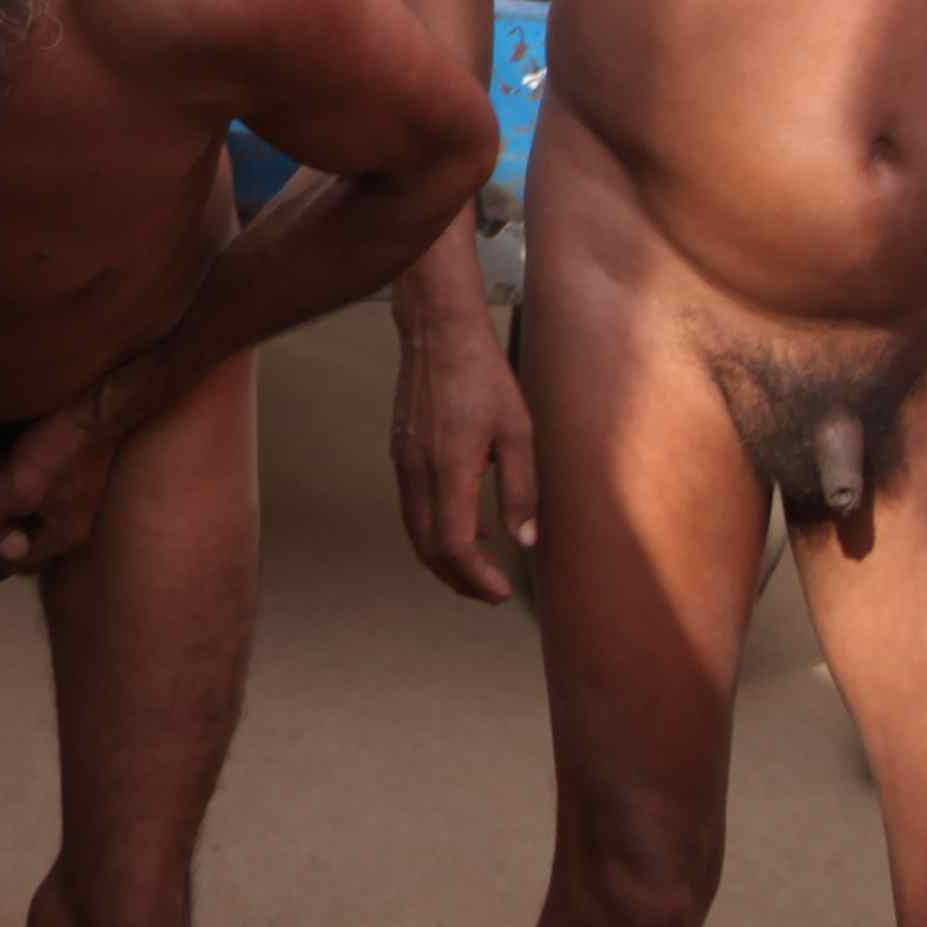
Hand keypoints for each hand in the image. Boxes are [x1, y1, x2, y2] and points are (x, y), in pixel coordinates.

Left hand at [0, 390, 126, 581]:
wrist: (105, 394)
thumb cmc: (65, 446)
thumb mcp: (17, 488)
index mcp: (65, 535)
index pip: (14, 557)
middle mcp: (73, 516)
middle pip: (19, 530)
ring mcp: (75, 486)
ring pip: (25, 504)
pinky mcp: (70, 457)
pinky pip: (31, 476)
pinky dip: (8, 472)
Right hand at [389, 301, 539, 602]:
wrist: (439, 334)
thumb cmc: (484, 376)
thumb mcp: (518, 432)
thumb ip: (522, 489)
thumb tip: (525, 540)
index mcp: (450, 468)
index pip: (454, 545)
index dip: (476, 578)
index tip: (501, 591)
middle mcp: (418, 471)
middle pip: (428, 549)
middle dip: (459, 580)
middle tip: (491, 592)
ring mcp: (403, 463)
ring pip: (415, 532)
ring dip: (444, 559)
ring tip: (478, 569)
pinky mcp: (400, 453)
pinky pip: (413, 508)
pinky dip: (434, 531)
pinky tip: (466, 526)